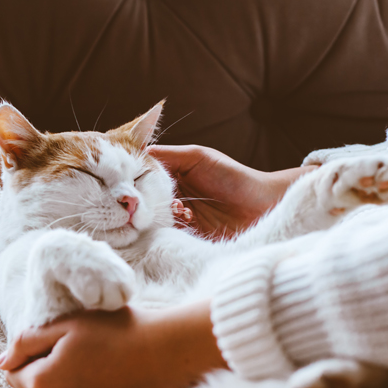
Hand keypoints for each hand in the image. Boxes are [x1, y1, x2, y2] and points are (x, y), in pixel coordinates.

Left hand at [0, 301, 226, 387]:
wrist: (164, 355)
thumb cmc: (116, 333)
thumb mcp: (66, 325)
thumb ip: (26, 342)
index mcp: (42, 383)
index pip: (13, 376)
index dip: (30, 358)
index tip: (57, 347)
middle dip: (38, 380)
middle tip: (72, 360)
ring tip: (85, 376)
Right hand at [150, 145, 316, 238]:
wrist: (263, 205)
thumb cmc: (234, 177)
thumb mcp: (199, 157)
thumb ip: (169, 155)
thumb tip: (139, 153)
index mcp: (174, 174)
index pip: (145, 176)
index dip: (134, 179)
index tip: (125, 182)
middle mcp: (174, 195)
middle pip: (147, 200)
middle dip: (144, 201)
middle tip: (142, 202)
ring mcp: (180, 216)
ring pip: (155, 218)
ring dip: (160, 215)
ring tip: (174, 208)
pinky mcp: (188, 234)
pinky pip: (169, 234)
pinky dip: (171, 229)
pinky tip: (184, 220)